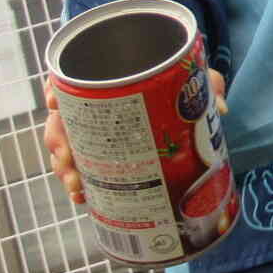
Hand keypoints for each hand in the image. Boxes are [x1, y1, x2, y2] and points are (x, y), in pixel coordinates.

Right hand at [42, 69, 227, 205]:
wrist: (182, 97)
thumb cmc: (182, 78)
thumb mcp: (196, 77)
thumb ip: (206, 84)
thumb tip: (219, 109)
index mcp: (106, 75)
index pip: (68, 75)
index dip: (56, 87)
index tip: (54, 99)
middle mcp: (91, 102)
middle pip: (60, 118)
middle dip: (59, 139)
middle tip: (68, 158)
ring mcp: (92, 129)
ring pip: (64, 146)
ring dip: (65, 167)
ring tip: (77, 186)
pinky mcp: (100, 153)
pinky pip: (80, 167)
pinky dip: (80, 183)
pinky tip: (83, 197)